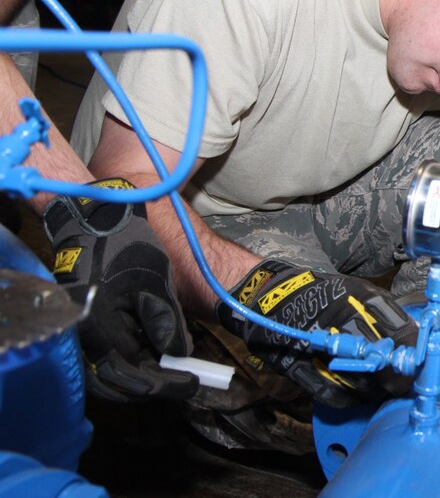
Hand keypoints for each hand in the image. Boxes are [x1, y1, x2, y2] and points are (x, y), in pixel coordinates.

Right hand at [43, 179, 198, 401]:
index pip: (131, 374)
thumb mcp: (154, 282)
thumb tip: (178, 353)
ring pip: (112, 364)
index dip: (164, 383)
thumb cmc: (125, 244)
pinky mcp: (88, 316)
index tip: (191, 384)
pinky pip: (109, 347)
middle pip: (119, 376)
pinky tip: (152, 348)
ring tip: (171, 368)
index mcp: (100, 329)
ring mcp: (85, 325)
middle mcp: (86, 333)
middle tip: (183, 381)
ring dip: (141, 370)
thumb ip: (165, 322)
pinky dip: (131, 353)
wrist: (96, 217)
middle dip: (152, 382)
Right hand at [217, 259, 417, 407]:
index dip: (416, 350)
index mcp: (360, 297)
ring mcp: (319, 346)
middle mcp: (341, 320)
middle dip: (399, 374)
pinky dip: (351, 398)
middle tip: (407, 380)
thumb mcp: (356, 291)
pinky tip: (358, 392)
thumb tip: (416, 332)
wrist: (267, 295)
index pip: (402, 330)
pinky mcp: (299, 368)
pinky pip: (334, 394)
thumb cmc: (317, 292)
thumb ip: (387, 312)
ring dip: (377, 389)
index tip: (423, 358)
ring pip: (362, 381)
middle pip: (384, 359)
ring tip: (384, 387)